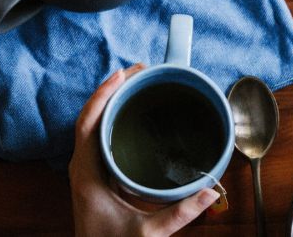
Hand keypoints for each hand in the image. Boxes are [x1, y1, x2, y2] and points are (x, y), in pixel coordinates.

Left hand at [69, 64, 219, 236]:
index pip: (88, 124)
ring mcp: (87, 171)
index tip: (123, 74)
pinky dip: (113, 119)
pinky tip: (131, 115)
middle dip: (112, 90)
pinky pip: (99, 137)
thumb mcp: (147, 233)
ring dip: (112, 102)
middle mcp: (82, 168)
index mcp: (87, 175)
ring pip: (93, 126)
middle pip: (90, 117)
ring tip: (136, 84)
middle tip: (139, 72)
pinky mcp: (95, 175)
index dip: (103, 95)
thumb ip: (179, 214)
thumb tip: (209, 192)